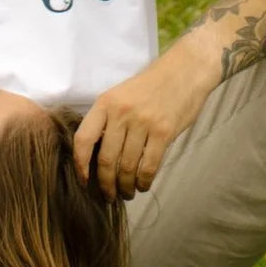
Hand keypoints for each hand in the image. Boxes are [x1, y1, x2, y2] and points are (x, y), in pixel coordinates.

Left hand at [71, 34, 219, 199]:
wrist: (185, 70)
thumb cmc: (152, 85)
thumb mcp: (122, 94)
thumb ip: (110, 120)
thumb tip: (98, 155)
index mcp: (106, 102)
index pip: (84, 138)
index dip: (80, 164)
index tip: (83, 180)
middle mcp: (121, 113)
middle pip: (106, 159)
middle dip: (106, 184)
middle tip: (109, 196)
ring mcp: (143, 123)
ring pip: (127, 166)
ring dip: (125, 186)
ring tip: (127, 193)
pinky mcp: (163, 133)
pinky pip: (148, 166)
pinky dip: (143, 181)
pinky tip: (143, 185)